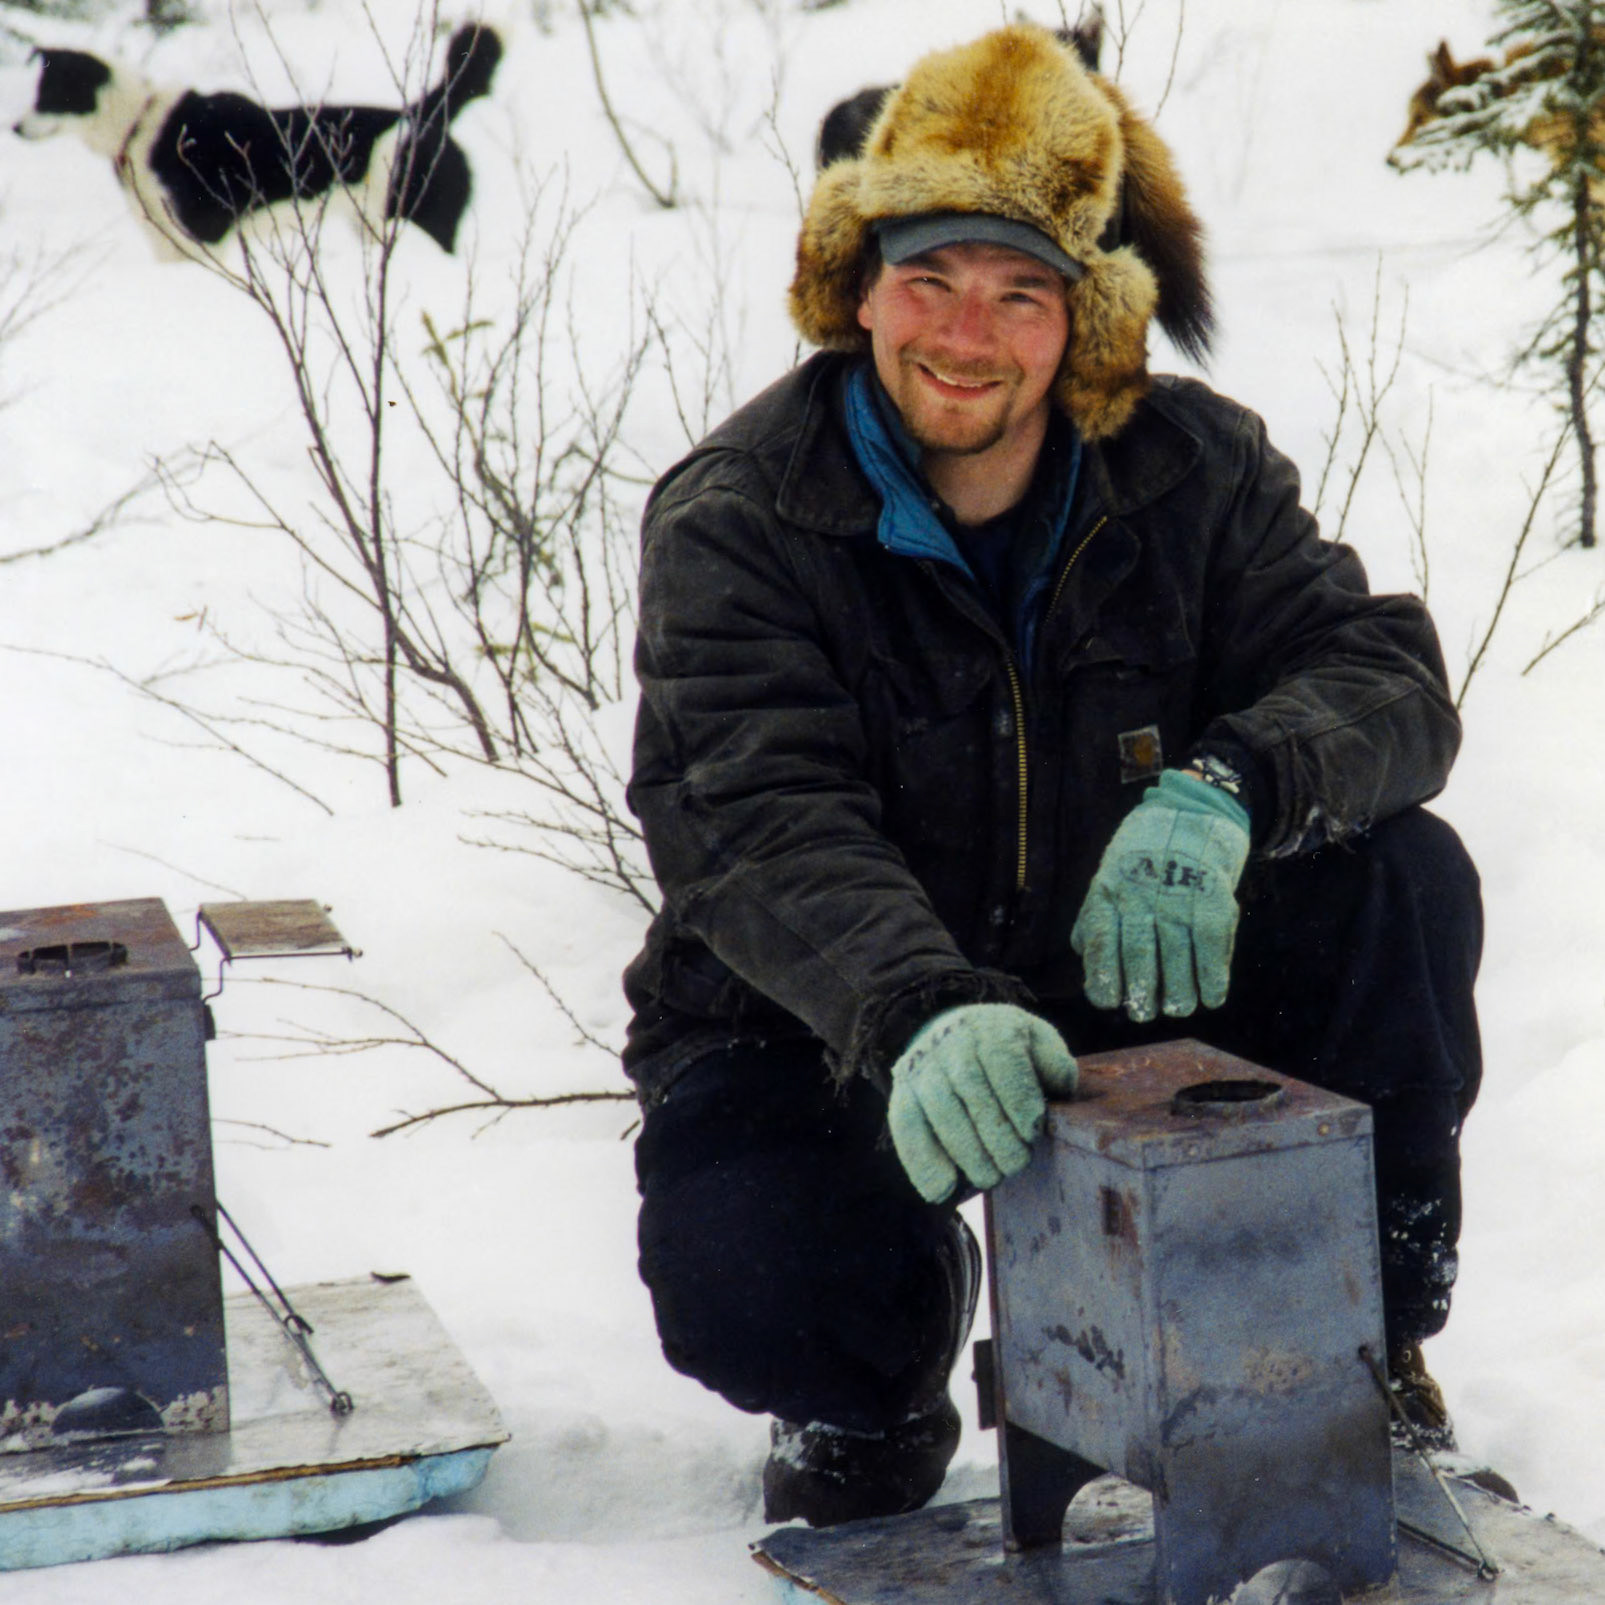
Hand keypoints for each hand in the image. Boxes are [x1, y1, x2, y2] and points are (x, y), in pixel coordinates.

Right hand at [888, 1004, 1077, 1203]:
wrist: (953, 1038)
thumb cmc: (1008, 1053)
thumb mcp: (1037, 1045)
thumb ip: (1054, 1063)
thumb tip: (1059, 1085)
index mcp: (991, 1027)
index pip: (1003, 1058)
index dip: (1019, 1098)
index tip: (1033, 1131)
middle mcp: (952, 1041)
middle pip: (971, 1086)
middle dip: (996, 1134)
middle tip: (1016, 1164)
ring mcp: (923, 1067)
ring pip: (940, 1109)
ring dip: (966, 1152)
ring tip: (990, 1177)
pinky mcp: (902, 1092)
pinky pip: (906, 1126)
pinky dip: (922, 1161)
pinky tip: (942, 1190)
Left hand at [1071, 769, 1249, 1021]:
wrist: (1192, 814)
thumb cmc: (1142, 857)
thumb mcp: (1108, 878)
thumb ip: (1096, 921)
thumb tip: (1089, 967)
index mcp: (1110, 890)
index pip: (1102, 942)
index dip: (1104, 977)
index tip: (1108, 1002)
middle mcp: (1143, 895)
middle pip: (1140, 956)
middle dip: (1142, 994)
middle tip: (1144, 1013)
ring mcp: (1180, 898)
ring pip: (1178, 959)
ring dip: (1179, 994)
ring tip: (1177, 1008)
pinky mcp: (1215, 899)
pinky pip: (1213, 948)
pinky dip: (1213, 978)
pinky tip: (1211, 997)